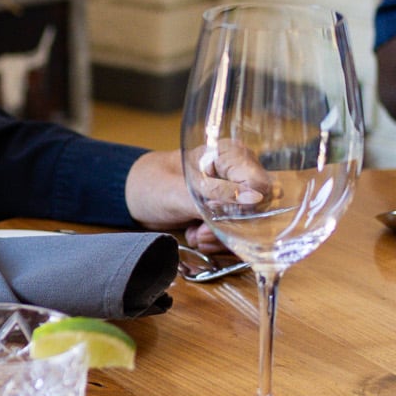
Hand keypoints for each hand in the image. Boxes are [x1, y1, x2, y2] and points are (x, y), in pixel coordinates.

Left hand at [125, 145, 266, 249]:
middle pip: (258, 208)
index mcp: (230, 155)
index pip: (260, 184)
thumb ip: (215, 195)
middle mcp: (239, 172)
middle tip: (200, 232)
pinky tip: (197, 235)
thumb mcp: (178, 192)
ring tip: (195, 234)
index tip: (214, 215)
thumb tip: (255, 199)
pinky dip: (217, 240)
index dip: (243, 207)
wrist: (135, 197)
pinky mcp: (229, 211)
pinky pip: (237, 233)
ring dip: (220, 237)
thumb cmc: (151, 184)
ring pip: (248, 226)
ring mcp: (236, 193)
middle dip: (229, 227)